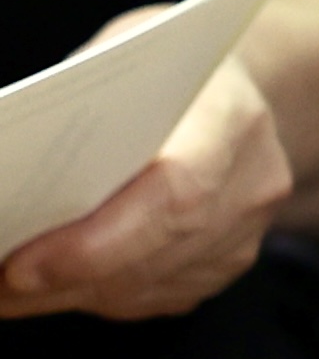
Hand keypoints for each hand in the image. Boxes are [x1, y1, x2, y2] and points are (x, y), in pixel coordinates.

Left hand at [2, 35, 293, 321]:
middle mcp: (253, 182)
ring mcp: (248, 230)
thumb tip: (9, 180)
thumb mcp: (119, 62)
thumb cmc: (167, 69)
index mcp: (231, 117)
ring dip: (65, 294)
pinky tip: (50, 284)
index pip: (176, 193)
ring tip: (1, 288)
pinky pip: (154, 296)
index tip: (20, 266)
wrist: (245, 88)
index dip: (98, 242)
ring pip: (147, 287)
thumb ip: (76, 122)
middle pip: (157, 252)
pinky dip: (93, 295)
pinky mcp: (229, 262)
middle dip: (62, 277)